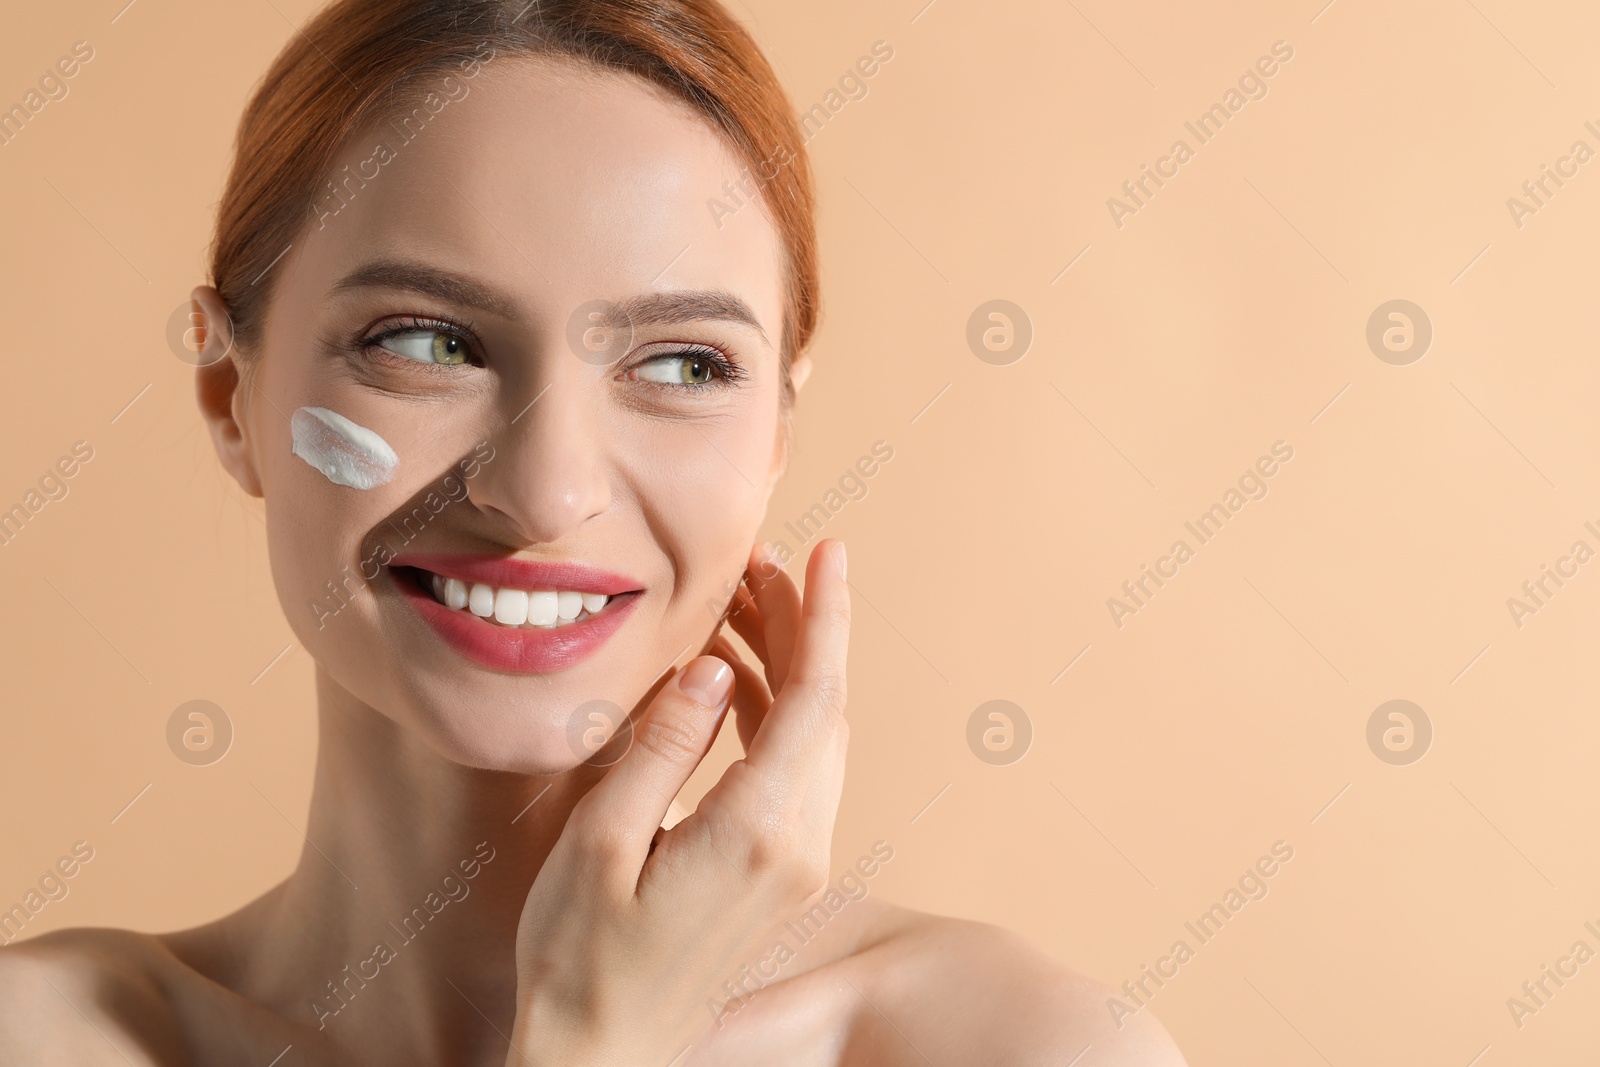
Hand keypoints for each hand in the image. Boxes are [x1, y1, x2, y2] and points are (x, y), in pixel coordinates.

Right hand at [506, 539, 850, 1064]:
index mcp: (758, 832)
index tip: (832, 552)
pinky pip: (797, 773)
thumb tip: (714, 665)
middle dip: (803, 626)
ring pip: (815, 739)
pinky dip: (774, 716)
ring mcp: (797, 865)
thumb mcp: (601, 841)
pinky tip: (733, 683)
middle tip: (760, 563)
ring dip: (789, 667)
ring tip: (740, 608)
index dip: (826, 616)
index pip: (813, 698)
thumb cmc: (581, 956)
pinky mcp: (782, 876)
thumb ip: (664, 745)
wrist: (604, 1054)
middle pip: (823, 710)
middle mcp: (798, 847)